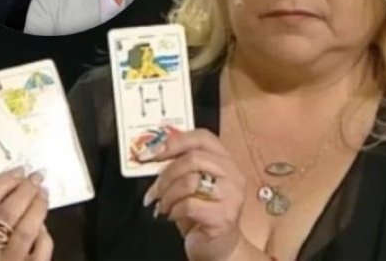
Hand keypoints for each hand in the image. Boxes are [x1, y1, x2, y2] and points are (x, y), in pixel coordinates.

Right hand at [0, 167, 51, 260]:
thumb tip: (13, 186)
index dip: (2, 182)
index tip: (17, 170)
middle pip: (6, 213)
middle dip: (25, 190)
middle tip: (36, 177)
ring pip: (26, 229)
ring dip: (38, 206)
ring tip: (44, 193)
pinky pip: (40, 249)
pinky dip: (44, 235)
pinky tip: (43, 227)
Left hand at [143, 129, 246, 260]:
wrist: (218, 247)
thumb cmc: (203, 213)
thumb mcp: (192, 184)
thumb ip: (180, 165)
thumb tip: (153, 153)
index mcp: (226, 160)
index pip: (203, 137)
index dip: (175, 141)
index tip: (152, 152)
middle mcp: (233, 174)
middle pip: (194, 158)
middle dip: (166, 174)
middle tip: (154, 189)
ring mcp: (232, 196)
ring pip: (190, 181)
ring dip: (167, 195)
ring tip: (162, 205)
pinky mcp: (224, 217)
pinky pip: (190, 205)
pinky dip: (174, 210)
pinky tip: (173, 215)